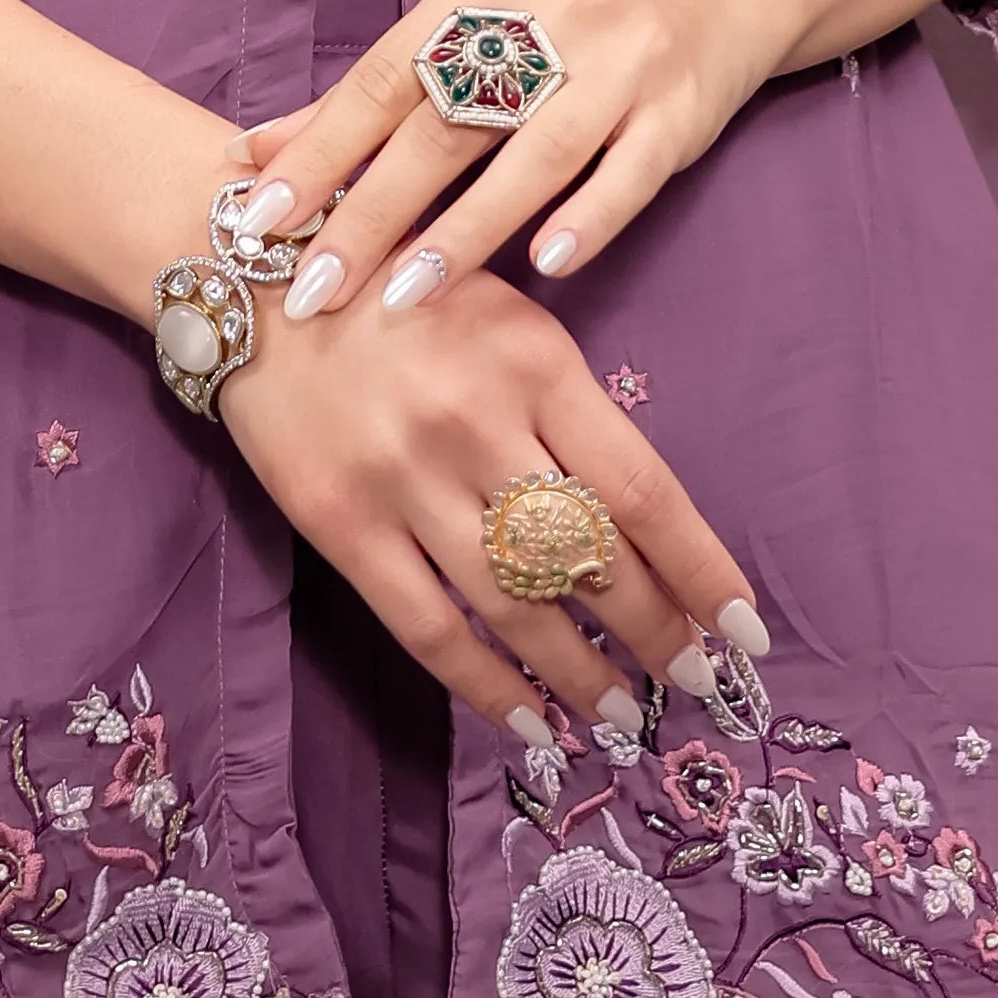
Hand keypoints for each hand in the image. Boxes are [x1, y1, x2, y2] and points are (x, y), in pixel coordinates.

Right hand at [213, 251, 761, 740]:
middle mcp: (475, 423)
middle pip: (590, 558)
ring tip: (624, 713)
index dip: (701, 571)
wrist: (251, 277)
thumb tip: (640, 523)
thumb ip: (568, 405)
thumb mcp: (508, 316)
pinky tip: (529, 720)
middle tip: (698, 681)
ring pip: (517, 606)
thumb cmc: (402, 290)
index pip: (642, 491)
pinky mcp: (340, 523)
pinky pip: (428, 627)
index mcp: (534, 361)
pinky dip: (487, 685)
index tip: (745, 627)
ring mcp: (404, 479)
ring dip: (582, 674)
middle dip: (657, 635)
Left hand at [242, 0, 781, 333]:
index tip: (256, 219)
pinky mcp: (681, 108)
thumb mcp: (470, 23)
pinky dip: (585, 217)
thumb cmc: (565, 16)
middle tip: (312, 290)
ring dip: (465, 231)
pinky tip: (545, 265)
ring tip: (403, 299)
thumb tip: (256, 152)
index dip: (319, 149)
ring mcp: (622, 58)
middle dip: (371, 211)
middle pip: (446, 121)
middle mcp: (549, 10)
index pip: (382, 75)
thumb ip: (372, 90)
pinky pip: (628, 172)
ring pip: (534, 152)